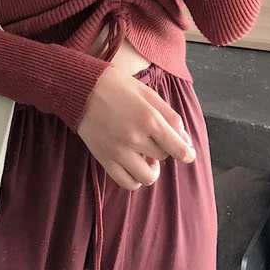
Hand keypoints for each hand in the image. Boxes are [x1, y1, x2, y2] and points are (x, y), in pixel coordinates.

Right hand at [77, 66, 195, 189]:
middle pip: (163, 157)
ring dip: (151, 169)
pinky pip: (127, 182)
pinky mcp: (104, 159)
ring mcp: (118, 151)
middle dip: (163, 149)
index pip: (178, 148)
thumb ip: (170, 115)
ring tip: (146, 157)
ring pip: (147, 176)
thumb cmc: (117, 86)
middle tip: (154, 139)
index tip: (188, 154)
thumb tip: (184, 139)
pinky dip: (135, 179)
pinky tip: (134, 166)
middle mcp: (135, 138)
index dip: (187, 153)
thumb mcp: (148, 93)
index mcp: (149, 118)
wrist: (81, 88)